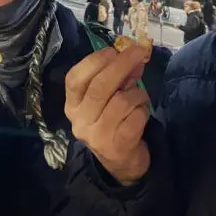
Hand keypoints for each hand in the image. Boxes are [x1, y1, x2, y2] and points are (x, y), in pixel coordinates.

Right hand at [65, 44, 150, 185]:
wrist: (122, 164)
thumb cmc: (112, 124)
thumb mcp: (109, 100)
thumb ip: (118, 79)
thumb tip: (133, 56)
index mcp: (72, 106)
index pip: (74, 79)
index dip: (93, 61)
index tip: (112, 50)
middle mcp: (80, 121)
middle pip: (100, 87)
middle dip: (121, 65)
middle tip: (138, 52)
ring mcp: (97, 136)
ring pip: (122, 101)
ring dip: (137, 94)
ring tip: (140, 98)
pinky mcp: (117, 146)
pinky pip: (135, 117)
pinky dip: (143, 111)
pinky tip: (141, 114)